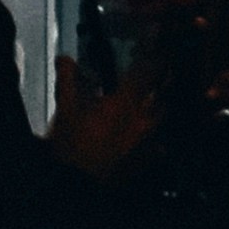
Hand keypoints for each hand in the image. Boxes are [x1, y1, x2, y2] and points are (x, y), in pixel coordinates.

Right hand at [48, 51, 164, 180]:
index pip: (148, 72)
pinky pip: (159, 142)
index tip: (159, 41)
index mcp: (125, 104)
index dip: (155, 54)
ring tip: (151, 97)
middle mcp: (143, 121)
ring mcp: (149, 143)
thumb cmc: (73, 145)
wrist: (81, 187)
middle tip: (159, 66)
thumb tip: (66, 58)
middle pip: (163, 94)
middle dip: (163, 79)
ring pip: (162, 117)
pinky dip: (154, 133)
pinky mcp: (148, 161)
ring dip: (158, 104)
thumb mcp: (65, 108)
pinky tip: (146, 133)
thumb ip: (68, 79)